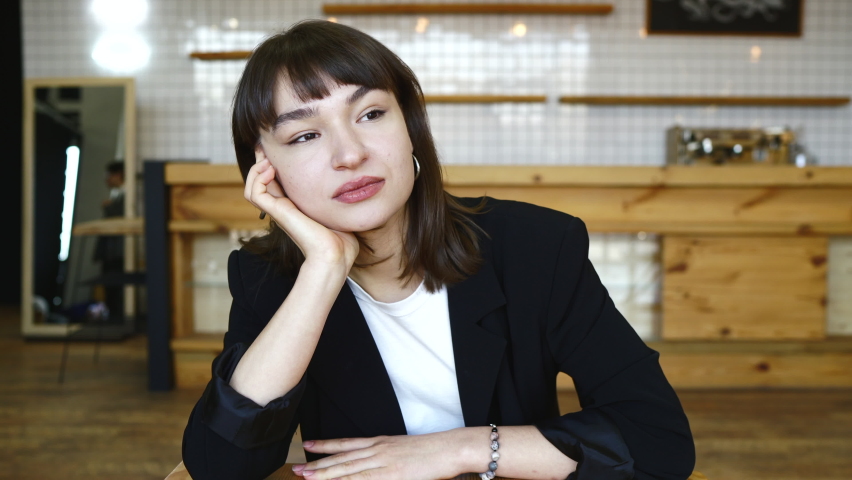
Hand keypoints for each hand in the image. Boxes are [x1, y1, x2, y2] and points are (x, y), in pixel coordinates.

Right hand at [244, 157, 358, 269]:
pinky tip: (271, 169)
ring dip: (256, 169)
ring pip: (252, 187)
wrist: (335, 255)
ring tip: (268, 158)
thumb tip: (353, 179)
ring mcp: (279, 211)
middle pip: (261, 182)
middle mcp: (285, 208)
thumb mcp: (340, 208)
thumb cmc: (342, 238)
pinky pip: (254, 193)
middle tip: (269, 146)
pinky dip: (257, 178)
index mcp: (297, 207)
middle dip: (263, 162)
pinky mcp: (277, 212)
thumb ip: (341, 195)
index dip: (275, 164)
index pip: (277, 181)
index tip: (281, 149)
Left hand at [292, 431, 470, 479]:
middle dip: (318, 464)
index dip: (325, 445)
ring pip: (348, 469)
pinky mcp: (392, 473)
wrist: (449, 448)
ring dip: (325, 474)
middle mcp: (378, 449)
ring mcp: (383, 461)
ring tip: (306, 477)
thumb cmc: (431, 451)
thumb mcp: (404, 451)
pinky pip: (364, 479)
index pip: (347, 444)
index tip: (308, 445)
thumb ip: (386, 458)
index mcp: (380, 442)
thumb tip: (373, 463)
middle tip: (296, 468)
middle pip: (342, 457)